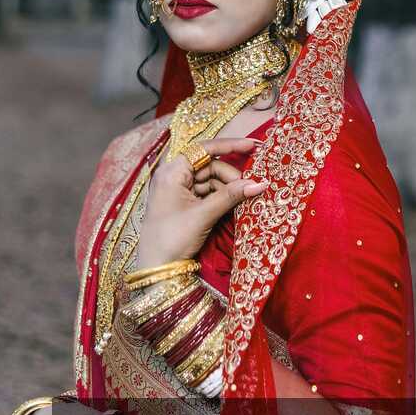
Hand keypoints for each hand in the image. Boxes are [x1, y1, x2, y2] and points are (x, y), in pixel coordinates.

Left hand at [134, 136, 268, 268]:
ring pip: (210, 180)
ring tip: (243, 200)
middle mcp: (173, 176)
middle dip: (230, 176)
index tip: (252, 146)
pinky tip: (233, 205)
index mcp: (172, 172)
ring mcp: (177, 190)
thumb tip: (259, 183)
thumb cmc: (172, 238)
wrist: (156, 268)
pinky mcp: (183, 204)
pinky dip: (221, 197)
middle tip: (249, 189)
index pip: (203, 149)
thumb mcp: (203, 215)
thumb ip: (231, 196)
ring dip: (227, 188)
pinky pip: (206, 193)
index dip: (229, 145)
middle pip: (209, 166)